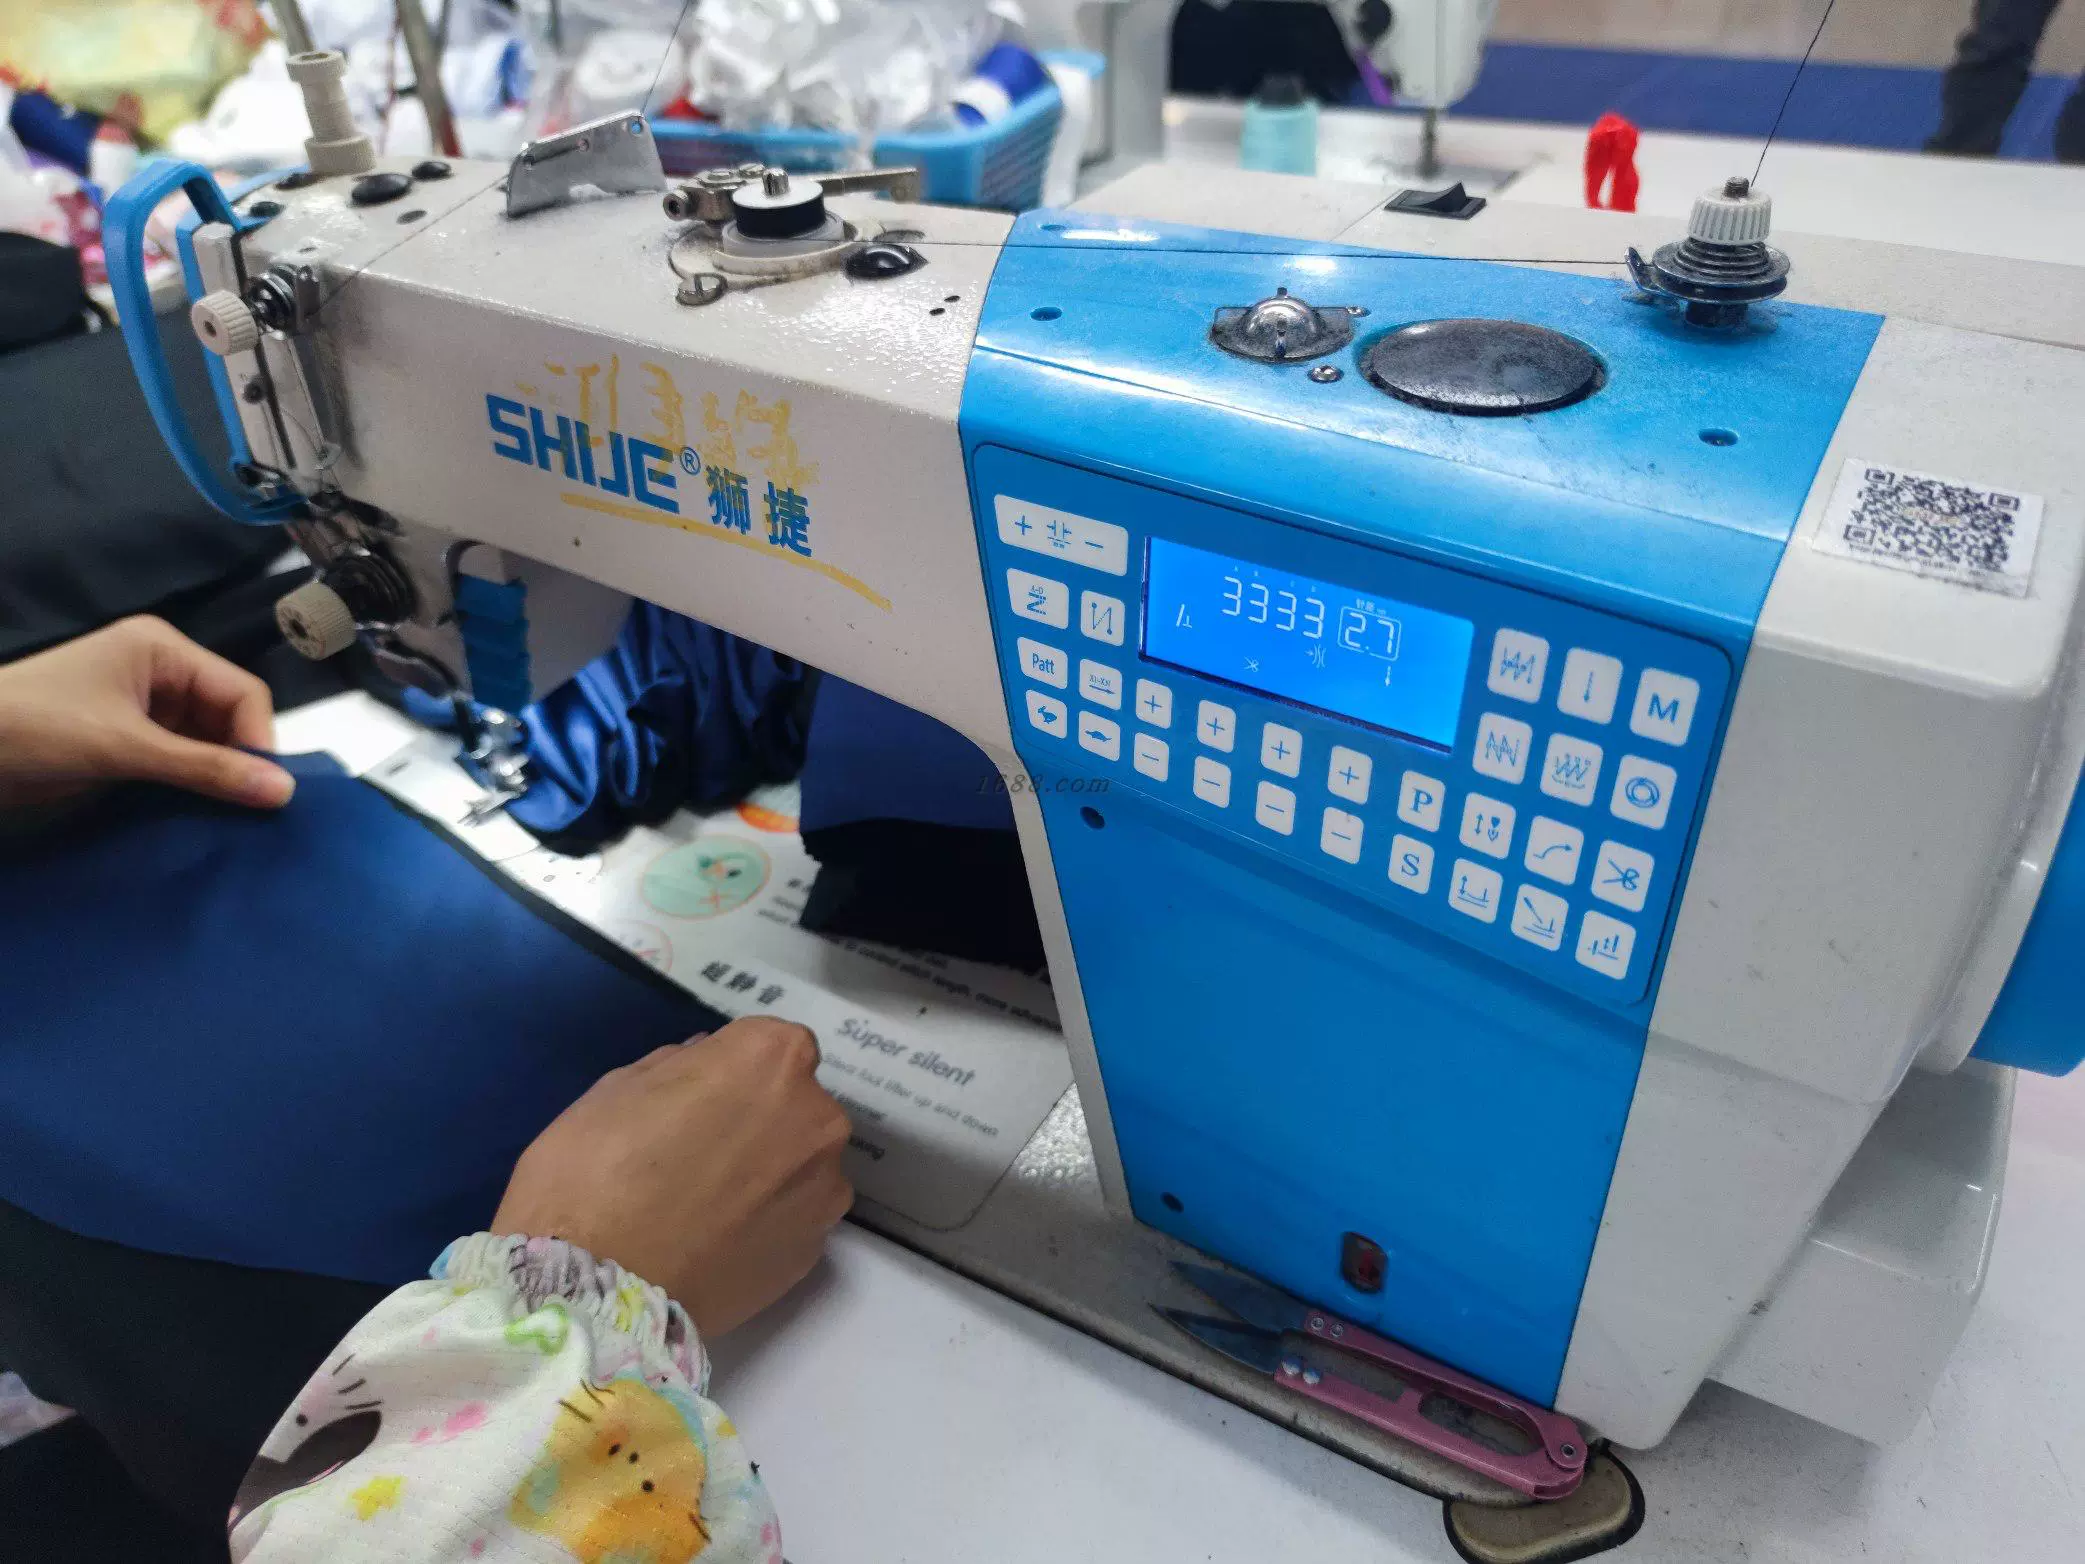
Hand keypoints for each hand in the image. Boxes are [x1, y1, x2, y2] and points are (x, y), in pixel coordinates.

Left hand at [0, 616, 294, 811]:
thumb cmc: (37, 729)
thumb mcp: (126, 748)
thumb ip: (206, 769)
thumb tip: (284, 793)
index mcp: (163, 649)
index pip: (242, 691)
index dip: (258, 740)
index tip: (264, 792)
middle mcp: (159, 671)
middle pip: (228, 716)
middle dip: (239, 759)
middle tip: (250, 811)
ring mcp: (141, 707)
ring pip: (206, 741)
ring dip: (215, 777)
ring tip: (227, 817)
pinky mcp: (125, 740)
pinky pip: (178, 760)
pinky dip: (190, 785)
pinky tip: (196, 814)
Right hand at [494, 1018, 853, 1335]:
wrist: (592, 1295)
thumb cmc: (591, 1174)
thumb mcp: (617, 1089)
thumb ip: (680, 1066)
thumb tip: (707, 1061)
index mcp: (771, 1059)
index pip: (770, 1044)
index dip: (731, 1069)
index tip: (697, 1099)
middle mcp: (817, 1117)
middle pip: (796, 1105)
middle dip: (758, 1119)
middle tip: (698, 1155)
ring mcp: (824, 1189)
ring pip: (800, 1165)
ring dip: (768, 1174)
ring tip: (705, 1209)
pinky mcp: (815, 1252)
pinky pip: (793, 1220)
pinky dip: (766, 1225)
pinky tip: (717, 1244)